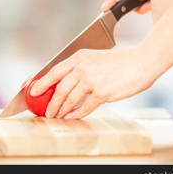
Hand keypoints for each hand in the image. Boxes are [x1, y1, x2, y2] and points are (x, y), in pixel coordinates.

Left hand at [29, 47, 153, 118]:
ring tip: (57, 116)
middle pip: (59, 88)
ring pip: (70, 99)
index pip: (54, 70)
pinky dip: (76, 114)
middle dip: (51, 103)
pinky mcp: (102, 93)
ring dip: (61, 110)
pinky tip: (72, 117)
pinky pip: (85, 107)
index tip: (31, 90)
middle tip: (46, 111)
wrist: (141, 63)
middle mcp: (83, 67)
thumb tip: (64, 83)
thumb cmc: (120, 61)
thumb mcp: (95, 58)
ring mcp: (92, 80)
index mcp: (80, 56)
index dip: (41, 82)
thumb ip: (80, 68)